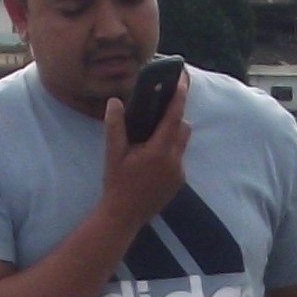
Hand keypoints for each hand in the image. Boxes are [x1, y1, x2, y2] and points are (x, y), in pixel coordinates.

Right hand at [94, 72, 192, 233]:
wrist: (123, 216)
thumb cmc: (116, 184)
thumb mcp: (112, 153)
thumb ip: (115, 126)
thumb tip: (114, 102)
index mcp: (158, 152)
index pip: (173, 118)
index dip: (178, 97)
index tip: (181, 81)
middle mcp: (174, 162)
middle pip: (183, 128)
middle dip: (176, 115)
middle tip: (163, 105)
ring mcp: (178, 173)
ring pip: (182, 144)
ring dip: (172, 134)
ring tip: (154, 129)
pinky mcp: (178, 182)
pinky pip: (178, 158)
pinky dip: (169, 151)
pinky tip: (153, 153)